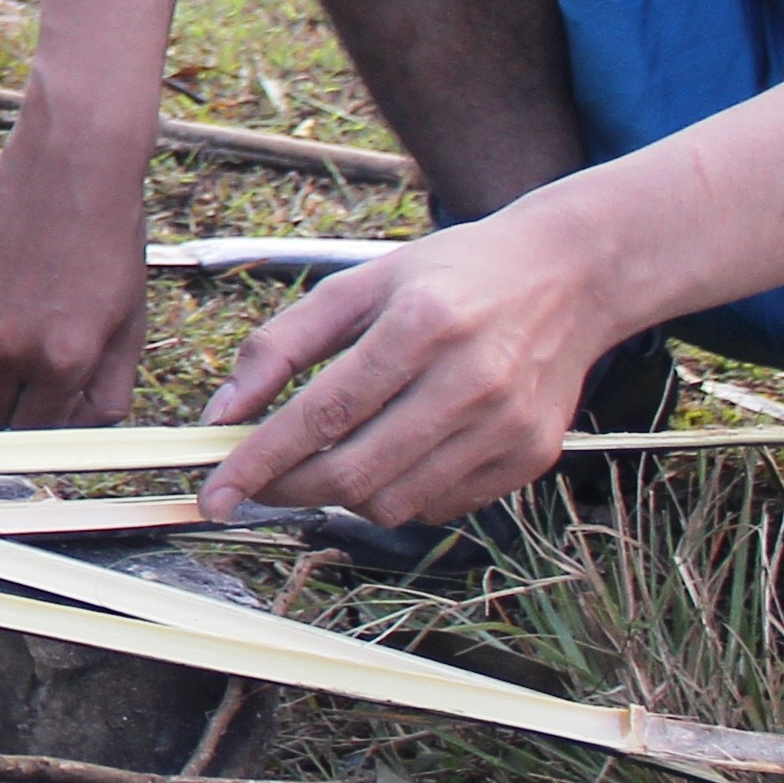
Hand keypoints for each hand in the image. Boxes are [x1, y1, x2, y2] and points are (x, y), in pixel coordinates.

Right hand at [0, 111, 158, 426]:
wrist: (73, 165)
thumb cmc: (109, 244)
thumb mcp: (128, 323)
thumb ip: (107, 388)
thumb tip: (81, 432)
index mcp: (65, 362)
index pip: (33, 433)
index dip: (38, 426)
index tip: (42, 411)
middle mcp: (13, 346)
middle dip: (6, 403)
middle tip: (25, 373)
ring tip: (15, 319)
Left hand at [193, 203, 633, 526]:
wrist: (568, 277)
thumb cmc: (448, 276)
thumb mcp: (357, 285)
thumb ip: (281, 345)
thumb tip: (222, 413)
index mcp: (419, 326)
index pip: (322, 414)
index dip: (261, 460)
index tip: (216, 493)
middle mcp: (470, 381)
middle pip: (355, 471)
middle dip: (288, 488)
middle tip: (255, 483)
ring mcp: (507, 425)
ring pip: (394, 502)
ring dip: (341, 496)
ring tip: (326, 462)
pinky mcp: (531, 455)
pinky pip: (441, 506)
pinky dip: (398, 496)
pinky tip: (389, 458)